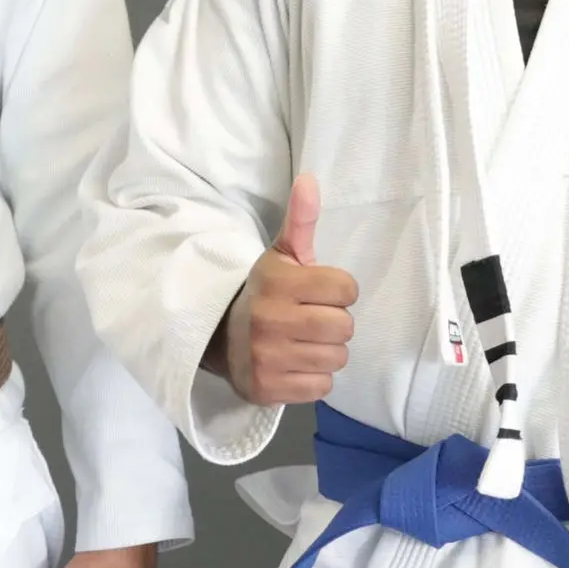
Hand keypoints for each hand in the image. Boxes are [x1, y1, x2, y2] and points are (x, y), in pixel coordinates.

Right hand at [218, 173, 357, 405]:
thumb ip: (301, 220)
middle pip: (345, 327)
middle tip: (311, 321)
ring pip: (336, 358)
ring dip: (326, 353)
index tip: (319, 294)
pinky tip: (295, 365)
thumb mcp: (282, 256)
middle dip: (334, 324)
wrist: (222, 337)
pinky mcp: (267, 388)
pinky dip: (314, 379)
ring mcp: (267, 356)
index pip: (347, 289)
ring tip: (303, 343)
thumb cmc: (268, 293)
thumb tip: (309, 179)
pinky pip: (321, 387)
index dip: (339, 292)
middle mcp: (270, 319)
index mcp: (279, 281)